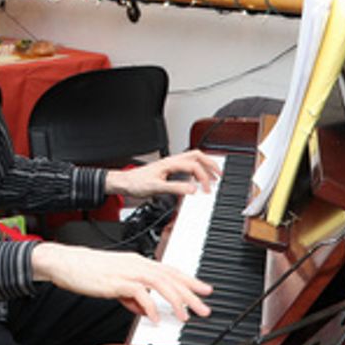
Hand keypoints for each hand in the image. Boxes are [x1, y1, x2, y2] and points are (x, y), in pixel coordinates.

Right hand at [31, 242, 212, 320]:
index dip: (189, 280)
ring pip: (161, 283)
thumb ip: (132, 295)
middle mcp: (136, 263)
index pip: (170, 270)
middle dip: (191, 293)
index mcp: (138, 261)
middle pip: (171, 277)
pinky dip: (149, 307)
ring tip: (185, 316)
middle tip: (205, 307)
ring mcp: (127, 271)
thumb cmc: (88, 271)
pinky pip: (139, 294)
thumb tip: (144, 309)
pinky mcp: (116, 281)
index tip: (204, 291)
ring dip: (176, 300)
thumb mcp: (115, 284)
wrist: (66, 263)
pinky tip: (154, 319)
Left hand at [106, 150, 221, 198]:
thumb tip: (192, 190)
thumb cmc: (136, 183)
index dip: (203, 177)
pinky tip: (197, 178)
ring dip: (204, 165)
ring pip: (192, 159)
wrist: (124, 183)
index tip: (207, 189)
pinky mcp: (167, 170)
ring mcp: (170, 164)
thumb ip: (175, 188)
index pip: (194, 166)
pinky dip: (196, 169)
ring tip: (213, 175)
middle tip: (220, 174)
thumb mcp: (156, 188)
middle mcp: (171, 161)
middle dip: (210, 163)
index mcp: (170, 163)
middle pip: (196, 155)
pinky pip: (186, 165)